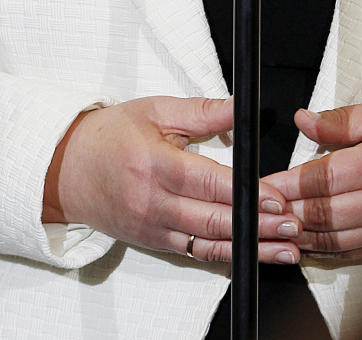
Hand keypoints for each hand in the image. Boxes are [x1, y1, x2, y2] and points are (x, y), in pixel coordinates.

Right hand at [43, 95, 301, 263]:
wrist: (68, 169)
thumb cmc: (110, 135)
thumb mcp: (155, 110)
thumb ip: (202, 111)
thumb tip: (242, 106)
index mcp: (154, 164)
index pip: (209, 183)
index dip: (246, 193)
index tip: (277, 197)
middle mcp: (153, 202)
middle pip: (214, 219)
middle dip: (258, 225)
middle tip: (293, 224)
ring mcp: (153, 227)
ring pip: (208, 243)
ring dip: (250, 248)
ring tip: (285, 250)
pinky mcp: (154, 242)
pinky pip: (195, 252)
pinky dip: (226, 255)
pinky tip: (251, 255)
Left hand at [261, 101, 361, 260]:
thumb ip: (340, 121)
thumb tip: (302, 120)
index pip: (322, 177)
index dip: (287, 182)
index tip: (263, 182)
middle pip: (323, 212)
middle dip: (286, 210)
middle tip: (259, 208)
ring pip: (334, 238)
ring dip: (300, 235)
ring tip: (274, 227)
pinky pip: (352, 253)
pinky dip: (324, 251)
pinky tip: (306, 244)